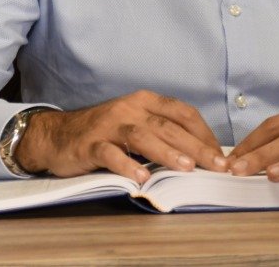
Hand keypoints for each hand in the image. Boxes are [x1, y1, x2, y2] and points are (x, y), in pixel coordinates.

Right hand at [15, 90, 228, 182]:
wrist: (57, 134)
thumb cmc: (104, 131)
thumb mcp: (136, 123)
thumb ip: (163, 132)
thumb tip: (201, 152)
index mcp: (145, 101)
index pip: (183, 113)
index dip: (204, 134)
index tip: (221, 155)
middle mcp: (129, 108)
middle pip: (168, 126)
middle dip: (196, 147)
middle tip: (217, 166)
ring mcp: (109, 126)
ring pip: (143, 136)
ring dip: (167, 152)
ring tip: (187, 168)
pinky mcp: (91, 144)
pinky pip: (111, 154)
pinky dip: (127, 165)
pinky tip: (141, 177)